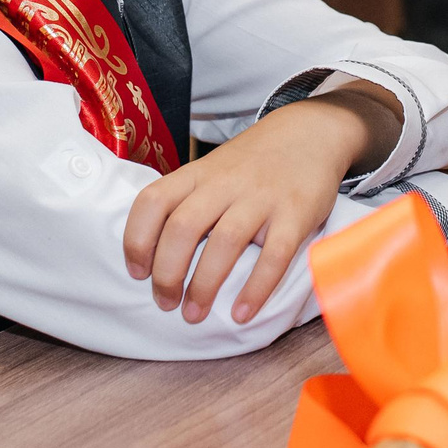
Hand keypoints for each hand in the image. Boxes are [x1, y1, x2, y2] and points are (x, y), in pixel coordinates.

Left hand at [122, 89, 399, 325]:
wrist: (310, 133)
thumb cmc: (253, 162)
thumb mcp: (212, 169)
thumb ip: (187, 199)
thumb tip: (155, 252)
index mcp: (198, 174)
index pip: (153, 201)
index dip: (137, 240)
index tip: (137, 273)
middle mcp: (225, 184)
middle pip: (183, 227)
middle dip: (167, 273)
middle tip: (166, 303)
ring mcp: (262, 198)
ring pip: (224, 243)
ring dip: (204, 285)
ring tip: (195, 314)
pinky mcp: (295, 214)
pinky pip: (274, 256)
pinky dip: (256, 289)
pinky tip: (242, 313)